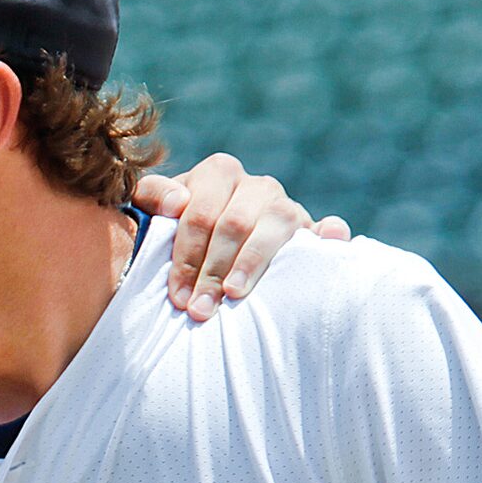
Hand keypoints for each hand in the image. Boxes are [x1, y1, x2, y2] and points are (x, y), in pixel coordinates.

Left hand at [133, 154, 350, 320]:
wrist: (214, 244)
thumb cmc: (181, 233)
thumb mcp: (157, 212)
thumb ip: (151, 198)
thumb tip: (176, 203)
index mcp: (218, 173)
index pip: (200, 213)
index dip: (186, 256)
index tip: (177, 296)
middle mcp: (256, 185)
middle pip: (234, 224)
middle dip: (212, 270)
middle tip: (199, 309)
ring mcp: (286, 206)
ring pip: (274, 226)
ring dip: (252, 263)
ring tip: (234, 294)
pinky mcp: (310, 230)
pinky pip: (326, 228)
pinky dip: (330, 234)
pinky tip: (328, 241)